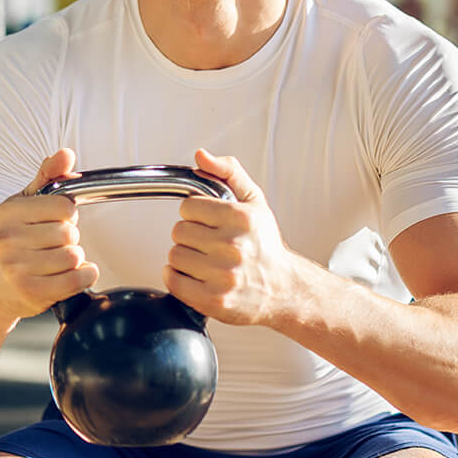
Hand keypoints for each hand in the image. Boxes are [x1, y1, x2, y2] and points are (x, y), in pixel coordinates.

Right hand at [0, 149, 99, 319]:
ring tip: (58, 260)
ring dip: (75, 259)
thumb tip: (65, 154)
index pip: (64, 206)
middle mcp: (8, 239)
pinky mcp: (31, 292)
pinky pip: (77, 279)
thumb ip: (48, 176)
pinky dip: (84, 276)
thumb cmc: (16, 240)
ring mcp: (16, 268)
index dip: (68, 213)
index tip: (57, 220)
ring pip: (74, 256)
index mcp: (8, 212)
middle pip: (69, 233)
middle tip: (54, 244)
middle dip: (70, 238)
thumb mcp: (25, 203)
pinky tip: (73, 274)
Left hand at [162, 148, 297, 326]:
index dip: (195, 214)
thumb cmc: (265, 246)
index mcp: (241, 218)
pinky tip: (198, 277)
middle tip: (209, 244)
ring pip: (174, 256)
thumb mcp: (254, 201)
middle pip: (178, 232)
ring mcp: (223, 276)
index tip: (208, 222)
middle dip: (191, 236)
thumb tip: (201, 156)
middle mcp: (233, 247)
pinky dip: (178, 279)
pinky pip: (173, 281)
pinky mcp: (214, 300)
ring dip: (185, 258)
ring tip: (207, 262)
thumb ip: (227, 172)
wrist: (284, 290)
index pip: (188, 207)